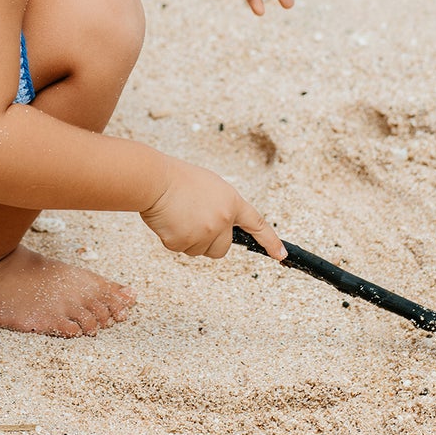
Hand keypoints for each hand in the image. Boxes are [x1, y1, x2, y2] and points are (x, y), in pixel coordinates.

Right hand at [141, 160, 286, 260]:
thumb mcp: (212, 187)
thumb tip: (220, 230)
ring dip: (188, 238)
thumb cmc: (179, 180)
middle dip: (209, 242)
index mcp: (231, 202)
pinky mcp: (183, 242)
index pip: (257, 224)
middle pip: (221, 249)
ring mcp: (203, 233)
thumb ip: (222, 208)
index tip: (280, 254)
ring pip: (199, 250)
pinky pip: (180, 249)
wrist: (155, 181)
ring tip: (178, 215)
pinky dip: (172, 238)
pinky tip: (168, 221)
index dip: (269, 241)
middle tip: (193, 221)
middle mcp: (222, 221)